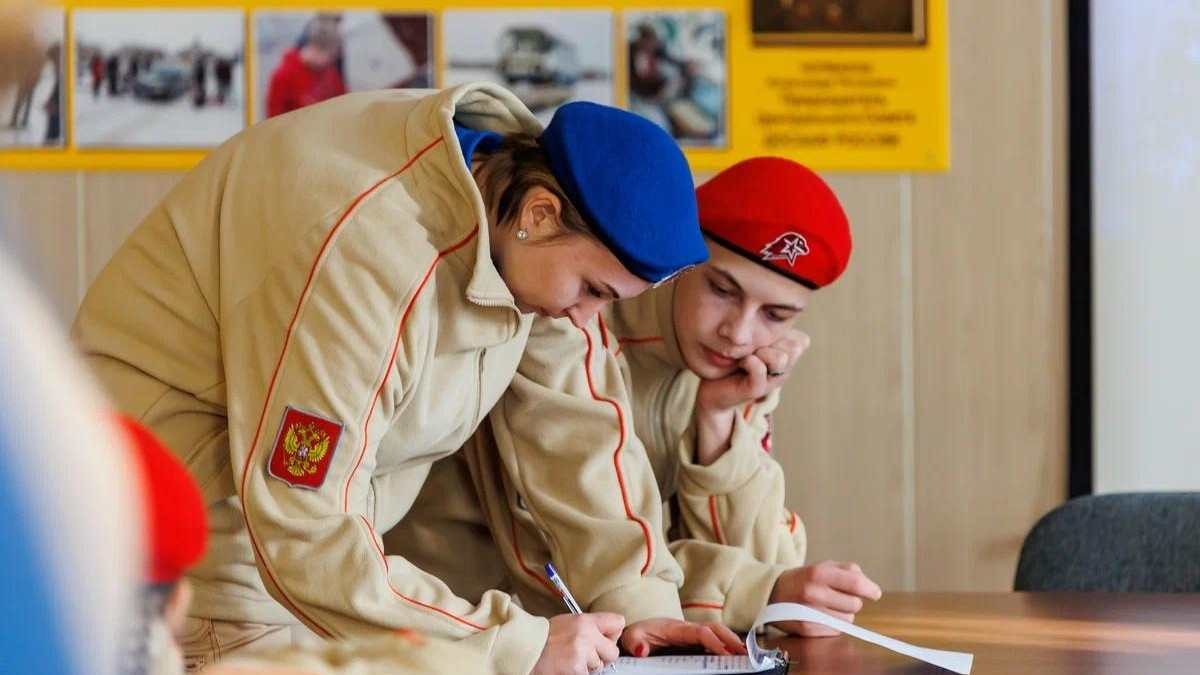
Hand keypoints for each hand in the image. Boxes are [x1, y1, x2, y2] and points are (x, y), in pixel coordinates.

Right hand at [532, 613, 623, 674]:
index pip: (617, 622)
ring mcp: (582, 653)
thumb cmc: (543, 638)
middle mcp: (586, 634)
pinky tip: (566, 668)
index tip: (604, 640)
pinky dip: (578, 674)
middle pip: (613, 651)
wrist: (524, 648)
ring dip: (588, 668)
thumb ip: (587, 628)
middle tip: (587, 657)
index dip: (612, 635)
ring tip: (571, 661)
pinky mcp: (577, 669)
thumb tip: (604, 638)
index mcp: (585, 620)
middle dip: (602, 657)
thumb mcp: (567, 623)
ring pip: (600, 667)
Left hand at [619, 618, 744, 657]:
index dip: (714, 641)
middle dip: (730, 638)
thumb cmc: (638, 634)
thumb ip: (636, 643)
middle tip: (745, 652)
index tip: (726, 653)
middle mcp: (687, 628)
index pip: (700, 632)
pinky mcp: (693, 640)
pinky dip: (725, 644)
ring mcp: (691, 634)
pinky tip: (734, 654)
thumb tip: (643, 650)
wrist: (637, 631)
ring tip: (745, 654)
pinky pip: (712, 639)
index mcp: (675, 628)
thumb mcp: (632, 637)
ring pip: (716, 633)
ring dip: (731, 641)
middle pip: (714, 628)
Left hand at [693, 330, 810, 465]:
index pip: (802, 341)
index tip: (763, 336)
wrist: (713, 386)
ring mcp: (772, 382)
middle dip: (773, 340)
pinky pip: (760, 369)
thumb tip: (774, 315)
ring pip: (782, 359)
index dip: (784, 333)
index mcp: (785, 357)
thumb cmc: (732, 359)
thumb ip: (767, 329)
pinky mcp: (756, 390)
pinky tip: (740, 361)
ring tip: (747, 353)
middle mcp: (783, 370)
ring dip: (762, 350)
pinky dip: (749, 361)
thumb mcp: (753, 339)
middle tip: (754, 345)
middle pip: (796, 347)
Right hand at [768, 561, 881, 636]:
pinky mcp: (807, 629)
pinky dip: (834, 625)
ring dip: (844, 614)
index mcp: (819, 572)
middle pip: (855, 604)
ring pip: (848, 619)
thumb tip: (868, 586)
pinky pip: (836, 630)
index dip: (870, 589)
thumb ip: (848, 570)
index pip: (856, 584)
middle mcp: (814, 592)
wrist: (772, 593)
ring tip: (829, 607)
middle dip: (853, 601)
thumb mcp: (823, 566)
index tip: (874, 593)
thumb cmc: (804, 579)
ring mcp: (809, 612)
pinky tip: (822, 616)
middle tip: (841, 597)